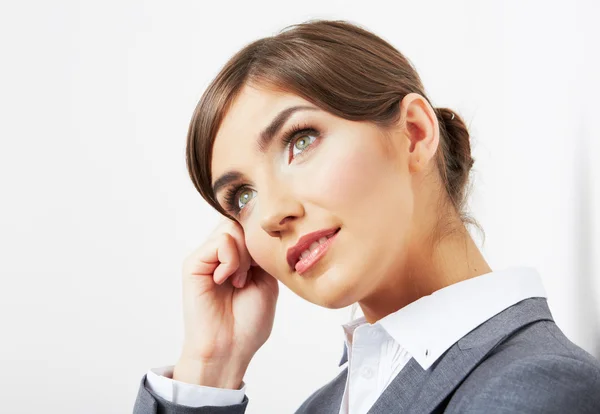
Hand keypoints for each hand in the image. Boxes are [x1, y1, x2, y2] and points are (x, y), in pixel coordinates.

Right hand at [174, 216, 278, 387]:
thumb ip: (260, 250)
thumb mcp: (267, 278)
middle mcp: (219, 252)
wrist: (231, 348)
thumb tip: (256, 224)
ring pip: (232, 228)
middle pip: (240, 221)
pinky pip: (220, 242)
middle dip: (254, 244)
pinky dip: (231, 261)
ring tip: (240, 281)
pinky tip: (227, 281)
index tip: (267, 253)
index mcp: (237, 255)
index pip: (247, 222)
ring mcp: (205, 256)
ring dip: (244, 255)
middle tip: (252, 273)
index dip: (260, 231)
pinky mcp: (193, 263)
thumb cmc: (249, 321)